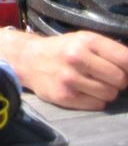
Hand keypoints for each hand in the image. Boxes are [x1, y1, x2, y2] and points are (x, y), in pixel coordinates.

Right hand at [9, 30, 127, 109]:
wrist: (28, 60)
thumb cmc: (62, 49)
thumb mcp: (83, 40)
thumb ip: (109, 51)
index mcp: (86, 41)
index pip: (125, 59)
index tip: (124, 69)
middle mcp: (77, 58)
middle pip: (121, 79)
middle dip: (118, 80)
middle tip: (106, 76)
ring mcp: (70, 79)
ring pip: (110, 94)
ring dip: (106, 91)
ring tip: (93, 83)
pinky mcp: (65, 96)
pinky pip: (98, 105)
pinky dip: (95, 100)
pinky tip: (83, 91)